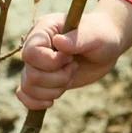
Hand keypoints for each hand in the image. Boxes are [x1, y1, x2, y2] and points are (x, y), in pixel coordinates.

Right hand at [17, 0, 131, 110]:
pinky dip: (36, 102)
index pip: (31, 53)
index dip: (51, 62)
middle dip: (57, 78)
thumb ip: (78, 38)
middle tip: (74, 67)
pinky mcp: (41, 79)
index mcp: (43, 30)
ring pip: (28, 87)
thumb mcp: (95, 35)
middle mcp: (35, 47)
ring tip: (69, 76)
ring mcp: (36, 64)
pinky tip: (51, 101)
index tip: (70, 58)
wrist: (106, 47)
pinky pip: (25, 95)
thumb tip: (58, 42)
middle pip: (31, 74)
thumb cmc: (102, 35)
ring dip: (53, 90)